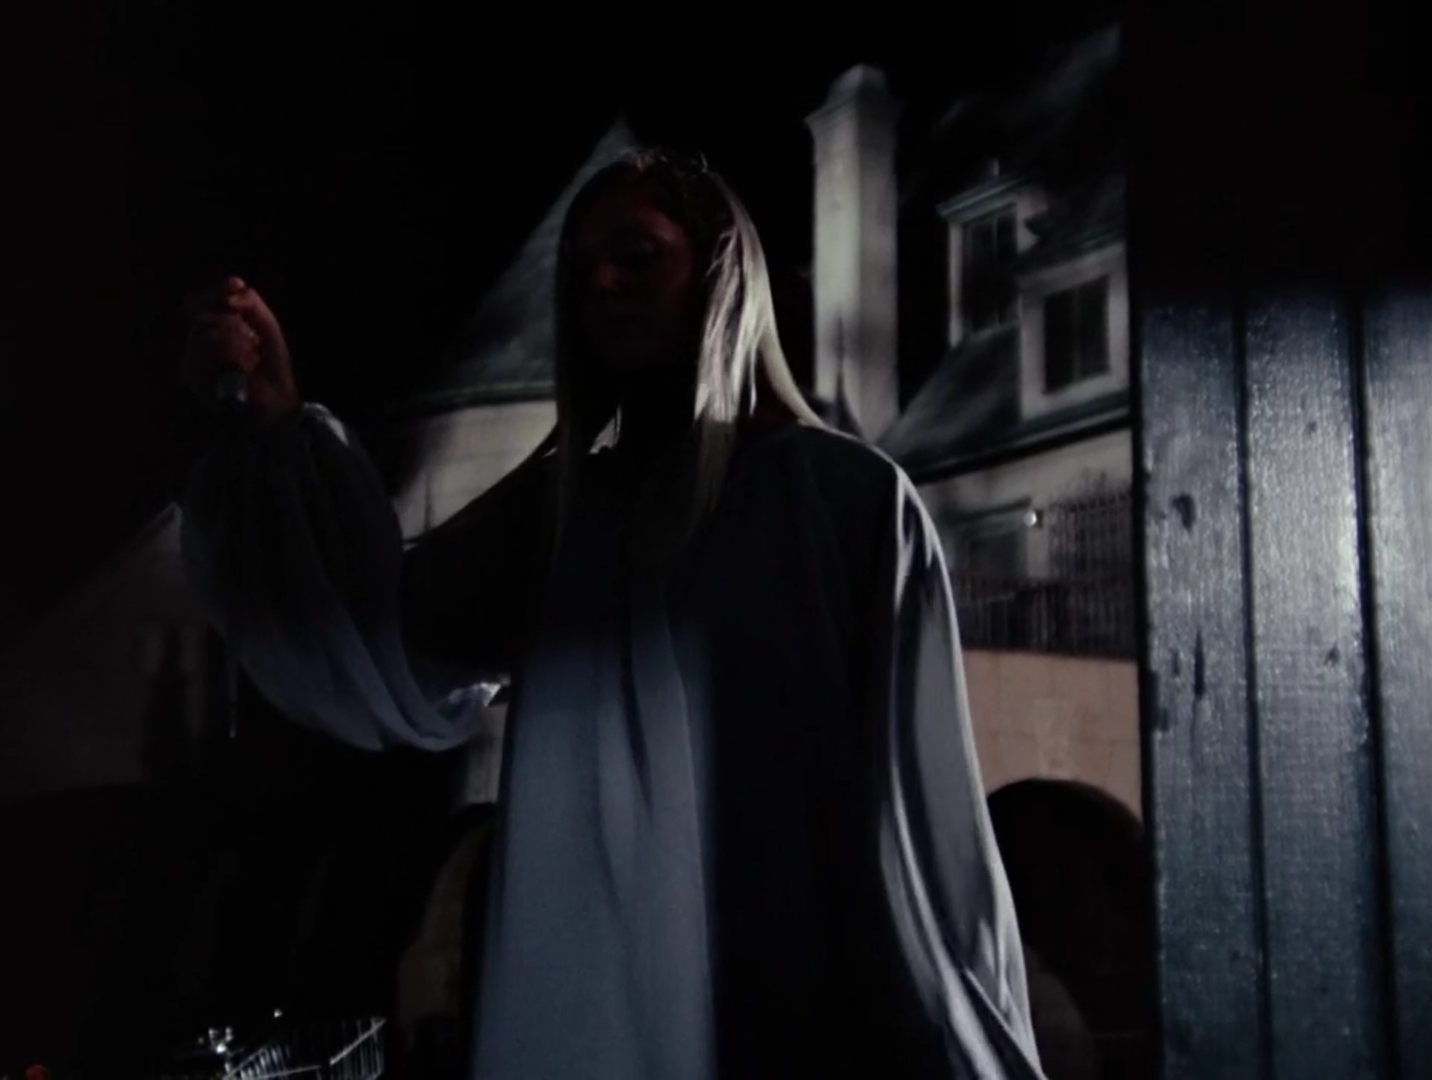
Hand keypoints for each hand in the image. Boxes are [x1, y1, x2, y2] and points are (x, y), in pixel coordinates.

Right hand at [180, 276, 299, 422]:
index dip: (215, 293)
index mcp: (210, 328)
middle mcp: (195, 343)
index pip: (196, 302)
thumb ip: (252, 302)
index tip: (234, 286)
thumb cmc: (271, 365)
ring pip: (206, 334)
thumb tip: (233, 284)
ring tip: (249, 359)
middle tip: (251, 341)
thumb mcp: (267, 327)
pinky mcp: (193, 378)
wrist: (277, 401)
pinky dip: (232, 360)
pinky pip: (210, 356)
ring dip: (235, 343)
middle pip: (201, 315)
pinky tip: (242, 370)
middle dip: (232, 323)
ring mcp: (191, 360)